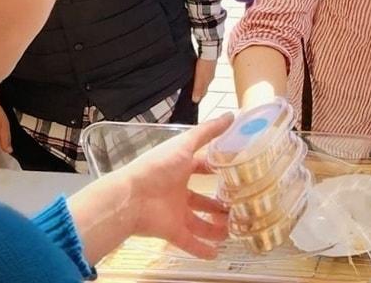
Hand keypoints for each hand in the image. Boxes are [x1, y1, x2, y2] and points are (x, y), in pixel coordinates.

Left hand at [68, 114, 232, 262]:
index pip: (201, 167)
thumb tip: (232, 115)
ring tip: (234, 230)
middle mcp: (177, 190)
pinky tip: (216, 254)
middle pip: (201, 198)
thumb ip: (207, 132)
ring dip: (214, 227)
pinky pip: (189, 242)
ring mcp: (174, 212)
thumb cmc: (157, 167)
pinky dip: (201, 249)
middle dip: (218, 204)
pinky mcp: (172, 231)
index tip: (238, 171)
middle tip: (239, 206)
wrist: (131, 197)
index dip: (217, 168)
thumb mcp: (184, 145)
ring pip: (199, 222)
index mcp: (179, 168)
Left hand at [192, 58, 216, 103]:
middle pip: (204, 86)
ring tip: (194, 83)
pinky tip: (196, 72)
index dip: (199, 96)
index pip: (204, 92)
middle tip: (193, 93)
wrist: (210, 49)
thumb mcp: (200, 79)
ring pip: (204, 78)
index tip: (195, 100)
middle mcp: (210, 76)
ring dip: (199, 82)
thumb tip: (195, 100)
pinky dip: (199, 74)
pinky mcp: (207, 63)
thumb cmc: (206, 64)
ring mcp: (209, 69)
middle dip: (199, 90)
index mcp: (208, 81)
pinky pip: (203, 71)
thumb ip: (198, 89)